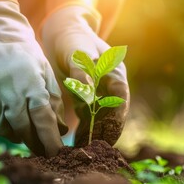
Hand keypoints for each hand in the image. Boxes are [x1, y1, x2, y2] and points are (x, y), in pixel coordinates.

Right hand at [0, 0, 67, 155]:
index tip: (55, 154)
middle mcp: (9, 91)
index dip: (50, 140)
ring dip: (16, 135)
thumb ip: (55, 103)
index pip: (43, 120)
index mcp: (32, 85)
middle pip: (23, 128)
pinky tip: (6, 124)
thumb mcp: (47, 75)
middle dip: (34, 142)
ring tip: (23, 133)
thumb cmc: (28, 58)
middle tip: (41, 149)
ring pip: (3, 129)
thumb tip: (62, 130)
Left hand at [42, 5, 129, 145]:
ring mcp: (100, 93)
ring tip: (86, 148)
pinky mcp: (88, 98)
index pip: (120, 99)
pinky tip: (78, 140)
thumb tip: (88, 97)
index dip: (117, 117)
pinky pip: (89, 116)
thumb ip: (83, 74)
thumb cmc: (73, 41)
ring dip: (96, 132)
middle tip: (97, 147)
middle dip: (107, 130)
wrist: (63, 34)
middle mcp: (110, 86)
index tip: (109, 132)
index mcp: (115, 74)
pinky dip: (85, 128)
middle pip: (113, 112)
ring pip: (102, 117)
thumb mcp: (78, 54)